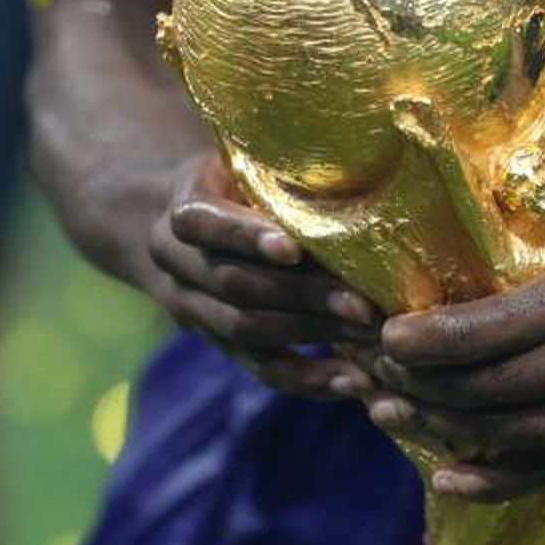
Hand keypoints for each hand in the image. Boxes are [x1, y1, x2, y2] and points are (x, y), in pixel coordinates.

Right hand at [144, 156, 382, 397]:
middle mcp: (176, 264)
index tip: (292, 248)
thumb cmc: (240, 179)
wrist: (187, 223)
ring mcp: (193, 309)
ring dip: (312, 335)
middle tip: (362, 305)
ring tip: (368, 336)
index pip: (207, 226)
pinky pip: (261, 370)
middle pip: (236, 287)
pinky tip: (355, 382)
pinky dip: (309, 380)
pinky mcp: (220, 343)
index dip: (246, 239)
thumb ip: (282, 173)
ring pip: (247, 331)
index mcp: (183, 210)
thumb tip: (361, 163)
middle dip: (303, 297)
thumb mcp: (249, 163)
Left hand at [368, 156, 544, 494]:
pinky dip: (493, 475)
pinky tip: (451, 473)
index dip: (415, 341)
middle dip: (412, 385)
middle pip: (476, 389)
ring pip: (505, 434)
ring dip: (441, 427)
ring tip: (390, 414)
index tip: (380, 335)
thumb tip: (523, 160)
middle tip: (368, 372)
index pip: (475, 331)